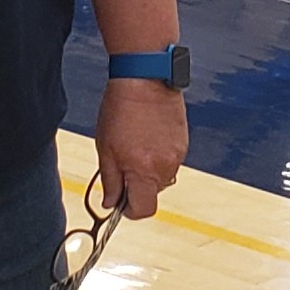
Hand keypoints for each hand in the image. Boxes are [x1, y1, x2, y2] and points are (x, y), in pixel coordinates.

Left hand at [93, 80, 186, 219]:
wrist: (145, 78)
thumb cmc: (121, 109)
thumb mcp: (106, 148)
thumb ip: (110, 180)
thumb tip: (111, 202)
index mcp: (144, 171)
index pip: (143, 209)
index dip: (129, 210)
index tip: (120, 203)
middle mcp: (165, 166)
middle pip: (153, 194)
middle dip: (137, 186)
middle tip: (122, 165)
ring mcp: (177, 154)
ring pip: (162, 177)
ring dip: (149, 170)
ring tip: (135, 145)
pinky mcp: (184, 142)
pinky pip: (170, 160)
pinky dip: (158, 155)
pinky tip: (147, 136)